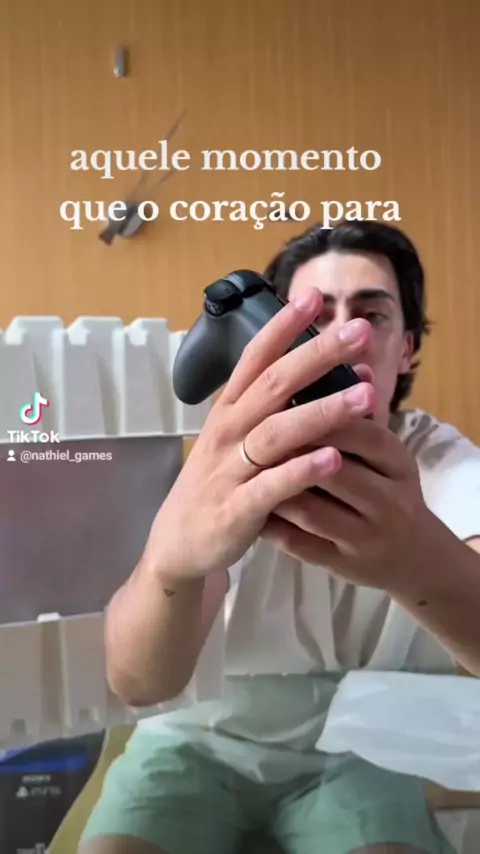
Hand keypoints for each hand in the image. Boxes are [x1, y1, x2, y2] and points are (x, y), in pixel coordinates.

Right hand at [144, 288, 375, 581]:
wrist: (179, 542)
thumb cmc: (217, 482)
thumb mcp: (234, 439)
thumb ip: (268, 410)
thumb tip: (314, 373)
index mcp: (229, 410)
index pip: (254, 359)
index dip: (282, 327)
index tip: (313, 296)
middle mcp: (227, 432)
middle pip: (274, 385)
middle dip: (317, 355)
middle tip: (359, 331)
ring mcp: (230, 470)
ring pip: (277, 433)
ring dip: (322, 411)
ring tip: (365, 395)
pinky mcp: (237, 509)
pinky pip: (272, 486)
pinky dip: (302, 471)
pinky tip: (334, 458)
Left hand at [261, 417, 428, 590]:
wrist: (413, 556)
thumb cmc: (388, 491)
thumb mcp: (384, 458)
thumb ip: (354, 424)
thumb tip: (313, 377)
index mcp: (400, 466)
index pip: (365, 435)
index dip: (324, 418)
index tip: (287, 403)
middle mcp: (390, 503)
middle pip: (334, 473)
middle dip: (291, 452)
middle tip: (254, 435)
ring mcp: (366, 538)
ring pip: (310, 511)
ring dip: (275, 488)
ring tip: (247, 470)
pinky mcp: (341, 564)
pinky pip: (298, 543)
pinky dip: (271, 524)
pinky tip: (252, 506)